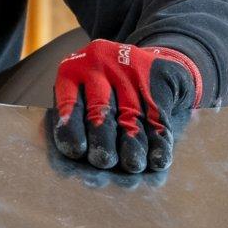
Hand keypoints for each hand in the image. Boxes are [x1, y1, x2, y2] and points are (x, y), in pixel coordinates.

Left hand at [53, 40, 201, 173]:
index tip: (77, 152)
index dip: (71, 129)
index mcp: (72, 72)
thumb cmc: (107, 90)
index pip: (68, 103)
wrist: (152, 62)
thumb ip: (78, 120)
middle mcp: (98, 65)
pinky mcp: (156, 75)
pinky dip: (159, 140)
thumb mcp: (83, 93)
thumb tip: (78, 158)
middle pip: (100, 109)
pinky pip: (157, 113)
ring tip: (133, 165)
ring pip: (131, 113)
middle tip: (104, 162)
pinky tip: (158, 159)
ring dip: (133, 144)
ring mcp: (129, 69)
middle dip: (102, 140)